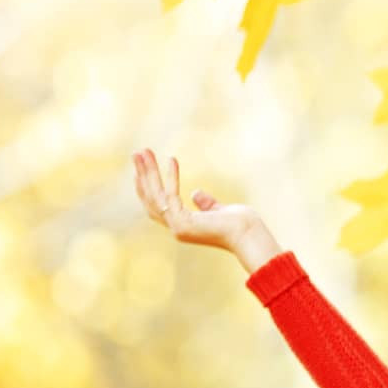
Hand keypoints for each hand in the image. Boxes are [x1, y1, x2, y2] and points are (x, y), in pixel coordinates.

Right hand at [132, 147, 271, 260]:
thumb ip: (207, 204)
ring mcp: (178, 227)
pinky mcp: (183, 223)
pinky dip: (170, 177)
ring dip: (148, 172)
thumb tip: (196, 193)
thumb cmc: (241, 225)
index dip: (146, 187)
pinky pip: (170, 195)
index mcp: (183, 226)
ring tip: (142, 151)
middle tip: (136, 153)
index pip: (156, 206)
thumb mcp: (219, 210)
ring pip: (154, 196)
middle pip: (150, 199)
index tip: (141, 169)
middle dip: (142, 175)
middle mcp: (177, 228)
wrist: (251, 236)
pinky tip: (171, 159)